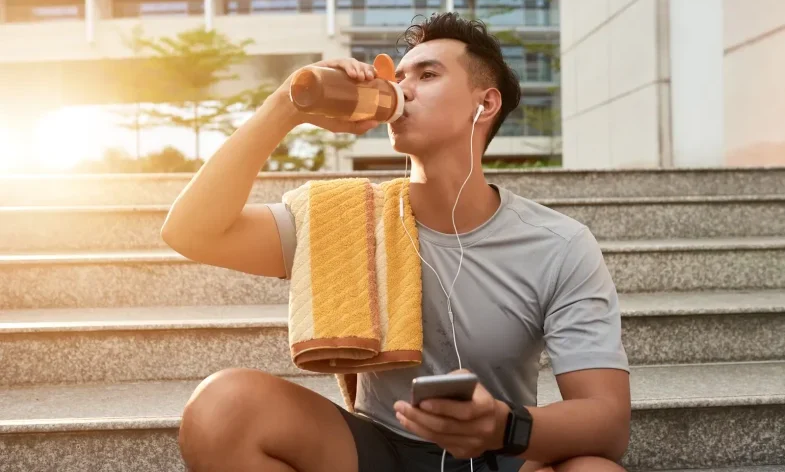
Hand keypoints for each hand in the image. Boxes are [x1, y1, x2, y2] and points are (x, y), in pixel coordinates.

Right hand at [274, 57, 380, 134]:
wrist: (293, 112)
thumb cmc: (317, 116)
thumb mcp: (340, 125)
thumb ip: (357, 126)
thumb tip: (376, 123)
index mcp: (344, 84)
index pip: (362, 74)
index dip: (372, 73)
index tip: (381, 80)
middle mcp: (338, 75)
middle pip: (357, 66)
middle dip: (367, 69)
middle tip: (372, 78)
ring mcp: (329, 70)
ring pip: (348, 63)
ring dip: (359, 67)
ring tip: (364, 77)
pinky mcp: (320, 66)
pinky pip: (336, 62)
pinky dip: (347, 65)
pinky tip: (353, 74)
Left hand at [393, 369, 507, 459]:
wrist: (498, 426)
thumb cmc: (479, 398)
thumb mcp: (472, 383)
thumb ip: (454, 381)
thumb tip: (428, 386)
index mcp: (485, 407)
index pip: (463, 411)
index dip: (441, 407)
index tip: (421, 401)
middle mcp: (480, 428)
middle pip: (445, 426)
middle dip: (419, 416)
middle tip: (400, 407)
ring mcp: (472, 444)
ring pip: (438, 437)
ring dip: (416, 426)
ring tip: (401, 415)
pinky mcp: (464, 453)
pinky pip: (439, 443)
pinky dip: (423, 433)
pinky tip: (412, 424)